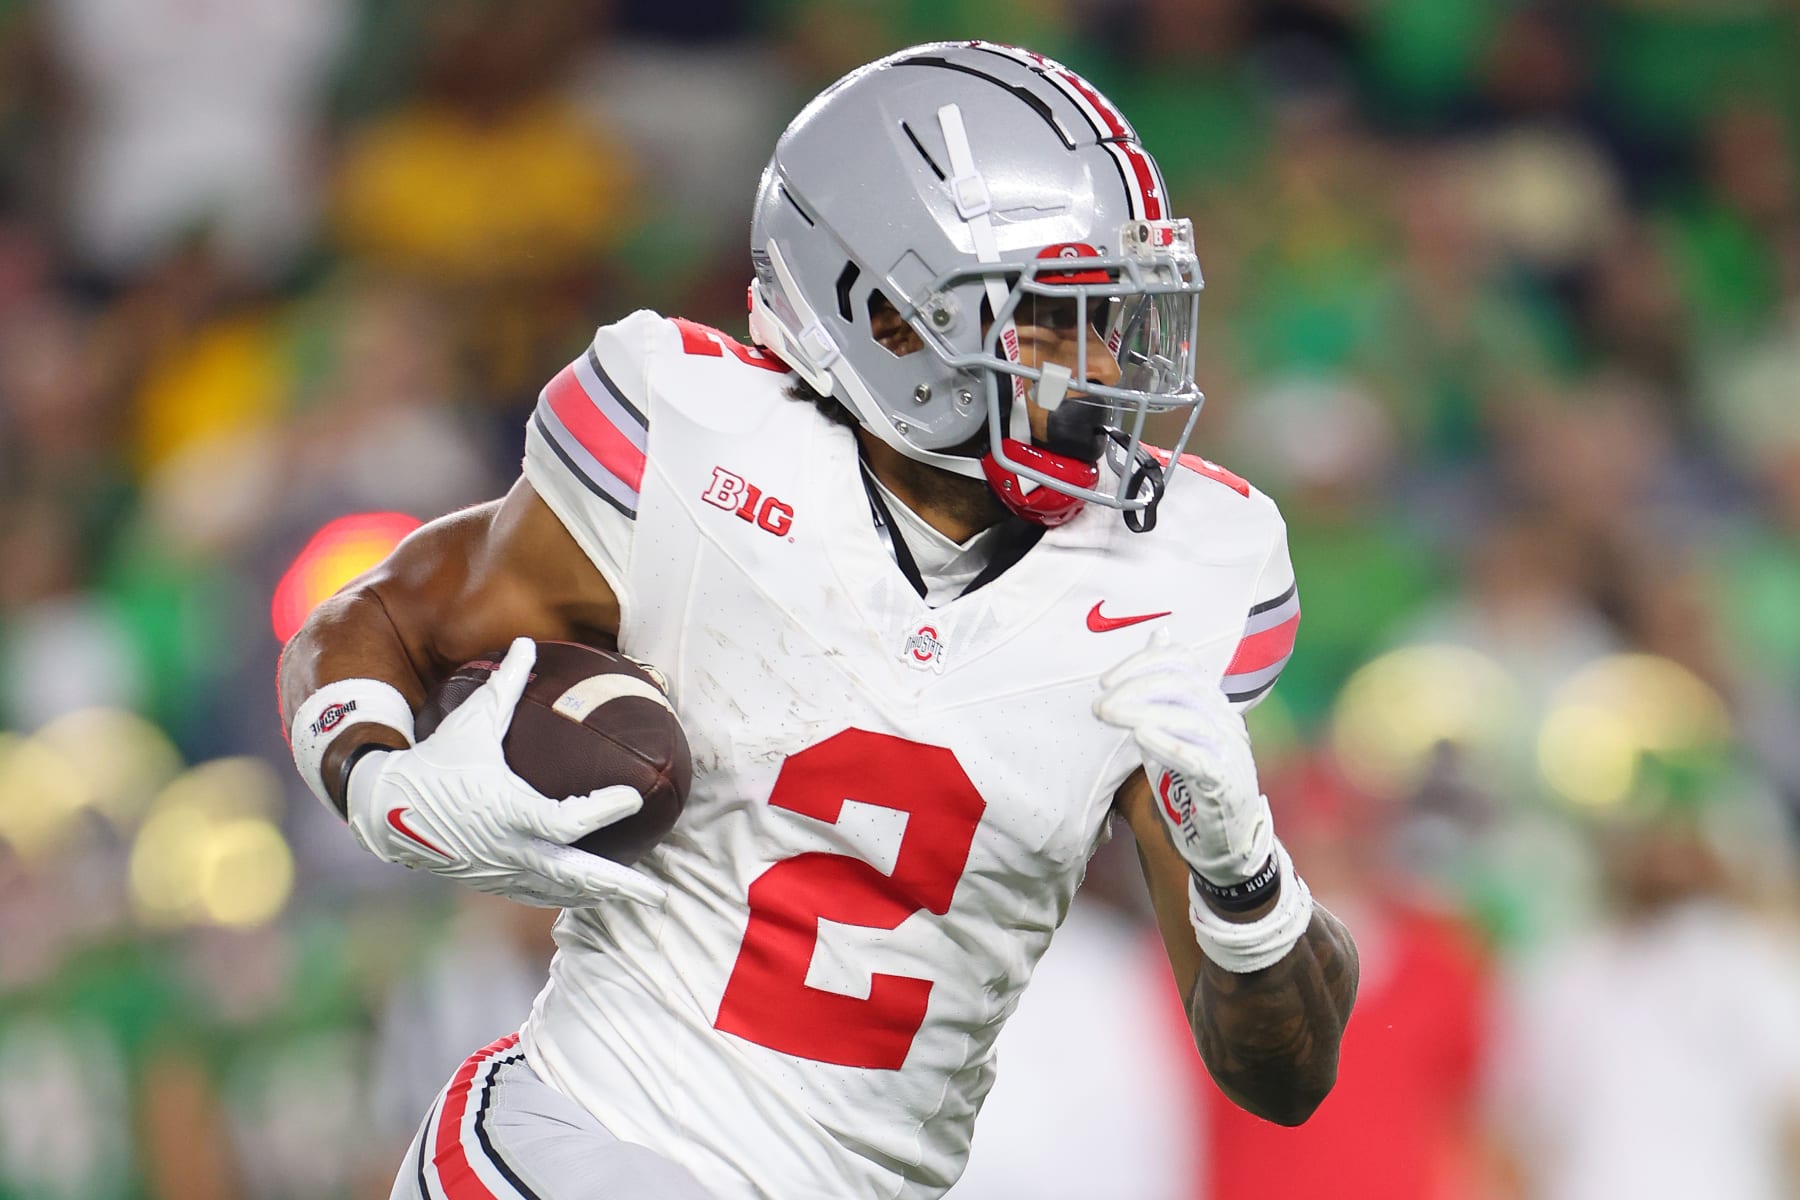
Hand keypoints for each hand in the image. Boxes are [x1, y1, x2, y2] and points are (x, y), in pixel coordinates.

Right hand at [346, 637, 665, 907]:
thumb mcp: (472, 721)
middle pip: (574, 875)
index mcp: (508, 810)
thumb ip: (506, 684)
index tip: (634, 798)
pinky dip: (567, 893)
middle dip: (618, 884)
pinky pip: (537, 892)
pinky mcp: (491, 880)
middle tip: (657, 892)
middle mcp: (508, 848)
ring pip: (559, 890)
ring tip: (639, 893)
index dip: (603, 810)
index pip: (567, 820)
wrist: (384, 809)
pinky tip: (593, 892)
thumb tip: (527, 642)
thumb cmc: (436, 760)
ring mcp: (500, 870)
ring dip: (600, 893)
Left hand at [1093, 631, 1272, 885]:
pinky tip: (1140, 737)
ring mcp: (1230, 751)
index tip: (1105, 681)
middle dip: (1135, 688)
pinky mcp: (1227, 784)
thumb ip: (1163, 688)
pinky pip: (1199, 759)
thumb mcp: (1176, 727)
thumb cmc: (1193, 781)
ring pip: (1189, 718)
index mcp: (1213, 702)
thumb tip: (1159, 635)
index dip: (1141, 663)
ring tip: (1109, 715)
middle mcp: (1226, 720)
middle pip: (1183, 685)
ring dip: (1142, 713)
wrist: (1225, 839)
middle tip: (1100, 705)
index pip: (1182, 662)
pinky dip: (1168, 744)